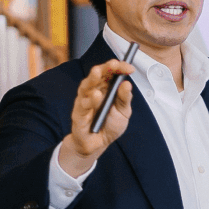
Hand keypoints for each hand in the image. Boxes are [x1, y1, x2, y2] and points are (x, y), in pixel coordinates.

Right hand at [59, 60, 134, 177]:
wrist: (98, 144)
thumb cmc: (110, 125)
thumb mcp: (123, 112)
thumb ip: (125, 98)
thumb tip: (127, 83)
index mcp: (106, 88)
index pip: (111, 73)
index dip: (120, 68)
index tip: (130, 68)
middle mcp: (94, 91)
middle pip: (98, 75)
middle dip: (105, 67)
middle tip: (113, 64)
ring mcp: (85, 101)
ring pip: (86, 86)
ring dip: (92, 78)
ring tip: (97, 72)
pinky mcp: (78, 114)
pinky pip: (82, 105)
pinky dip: (89, 100)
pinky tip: (95, 96)